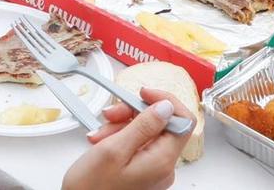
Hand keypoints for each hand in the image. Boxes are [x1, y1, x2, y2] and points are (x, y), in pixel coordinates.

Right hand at [61, 93, 188, 189]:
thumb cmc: (91, 189)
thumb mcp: (113, 150)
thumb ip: (142, 126)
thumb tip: (165, 107)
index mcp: (162, 160)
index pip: (182, 121)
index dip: (165, 101)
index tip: (142, 93)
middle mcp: (163, 167)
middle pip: (160, 125)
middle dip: (132, 114)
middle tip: (109, 115)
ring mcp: (153, 171)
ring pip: (145, 133)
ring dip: (120, 126)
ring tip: (98, 136)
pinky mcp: (142, 173)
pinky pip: (137, 146)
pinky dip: (119, 139)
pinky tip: (102, 143)